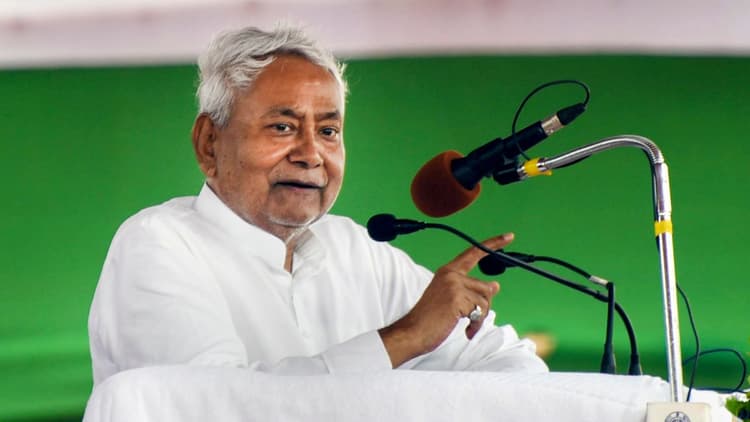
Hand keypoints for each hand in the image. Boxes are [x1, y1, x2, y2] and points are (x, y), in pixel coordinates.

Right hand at [379, 233, 514, 367]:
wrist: (413, 332)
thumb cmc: (430, 320)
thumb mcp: (452, 300)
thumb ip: (471, 291)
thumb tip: (495, 285)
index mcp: (447, 271)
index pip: (473, 253)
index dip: (493, 244)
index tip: (509, 236)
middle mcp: (450, 274)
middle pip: (485, 287)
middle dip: (483, 307)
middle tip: (472, 320)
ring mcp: (453, 285)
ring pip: (484, 301)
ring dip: (480, 318)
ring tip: (468, 327)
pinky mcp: (456, 298)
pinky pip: (480, 311)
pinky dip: (475, 324)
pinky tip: (466, 331)